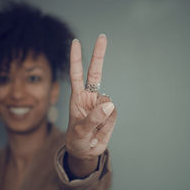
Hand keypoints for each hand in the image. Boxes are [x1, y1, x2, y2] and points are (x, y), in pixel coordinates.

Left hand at [65, 34, 116, 174]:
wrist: (85, 152)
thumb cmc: (76, 140)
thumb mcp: (79, 132)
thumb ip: (92, 119)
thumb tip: (108, 103)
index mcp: (77, 97)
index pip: (76, 74)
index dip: (76, 59)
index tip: (76, 42)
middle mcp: (90, 97)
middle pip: (96, 72)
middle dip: (99, 54)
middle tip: (102, 36)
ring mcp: (102, 104)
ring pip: (108, 102)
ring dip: (102, 116)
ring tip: (94, 130)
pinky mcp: (111, 113)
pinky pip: (113, 114)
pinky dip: (108, 124)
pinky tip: (101, 130)